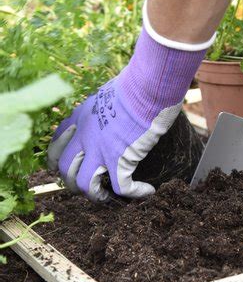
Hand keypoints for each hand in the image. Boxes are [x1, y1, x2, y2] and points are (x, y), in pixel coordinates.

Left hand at [48, 23, 205, 201]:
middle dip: (73, 182)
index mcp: (79, 118)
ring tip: (106, 196)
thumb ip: (104, 107)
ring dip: (94, 195)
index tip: (68, 167)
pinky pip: (121, 187)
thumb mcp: (108, 93)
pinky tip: (146, 191)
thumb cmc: (135, 84)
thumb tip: (116, 113)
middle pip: (64, 169)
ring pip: (84, 184)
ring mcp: (100, 149)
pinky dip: (134, 193)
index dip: (58, 161)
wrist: (147, 86)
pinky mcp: (120, 158)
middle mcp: (84, 135)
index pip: (56, 144)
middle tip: (88, 186)